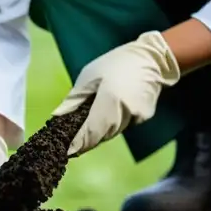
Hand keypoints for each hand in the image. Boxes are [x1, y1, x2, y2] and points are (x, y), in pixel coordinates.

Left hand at [52, 30, 179, 156]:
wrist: (152, 59)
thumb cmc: (116, 63)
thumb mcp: (89, 77)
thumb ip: (74, 100)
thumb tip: (58, 118)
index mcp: (109, 102)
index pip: (91, 132)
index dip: (78, 144)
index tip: (67, 151)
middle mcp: (124, 114)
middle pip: (102, 135)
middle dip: (87, 141)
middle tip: (72, 143)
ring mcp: (136, 117)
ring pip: (112, 132)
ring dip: (99, 133)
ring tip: (85, 132)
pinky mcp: (144, 117)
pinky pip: (123, 125)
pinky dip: (112, 124)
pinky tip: (107, 115)